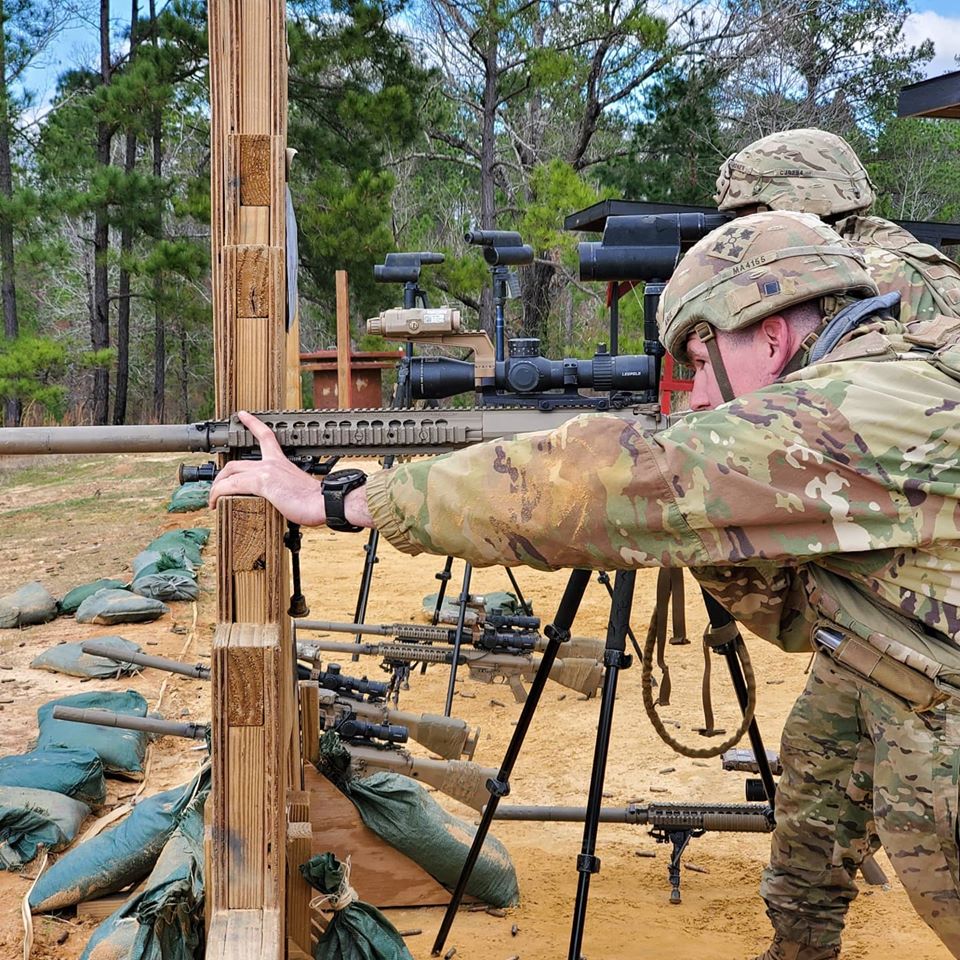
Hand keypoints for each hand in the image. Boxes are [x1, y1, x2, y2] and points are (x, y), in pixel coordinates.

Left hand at [208, 410, 327, 524]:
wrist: (324, 503)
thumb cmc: (316, 500)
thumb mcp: (298, 489)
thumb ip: (286, 489)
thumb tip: (283, 500)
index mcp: (281, 462)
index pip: (266, 436)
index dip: (252, 423)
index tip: (243, 414)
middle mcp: (272, 463)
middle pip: (236, 462)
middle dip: (221, 474)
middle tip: (216, 485)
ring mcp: (265, 471)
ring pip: (230, 472)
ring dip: (216, 486)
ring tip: (212, 498)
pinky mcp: (261, 482)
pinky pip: (230, 485)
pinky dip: (218, 493)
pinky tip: (214, 502)